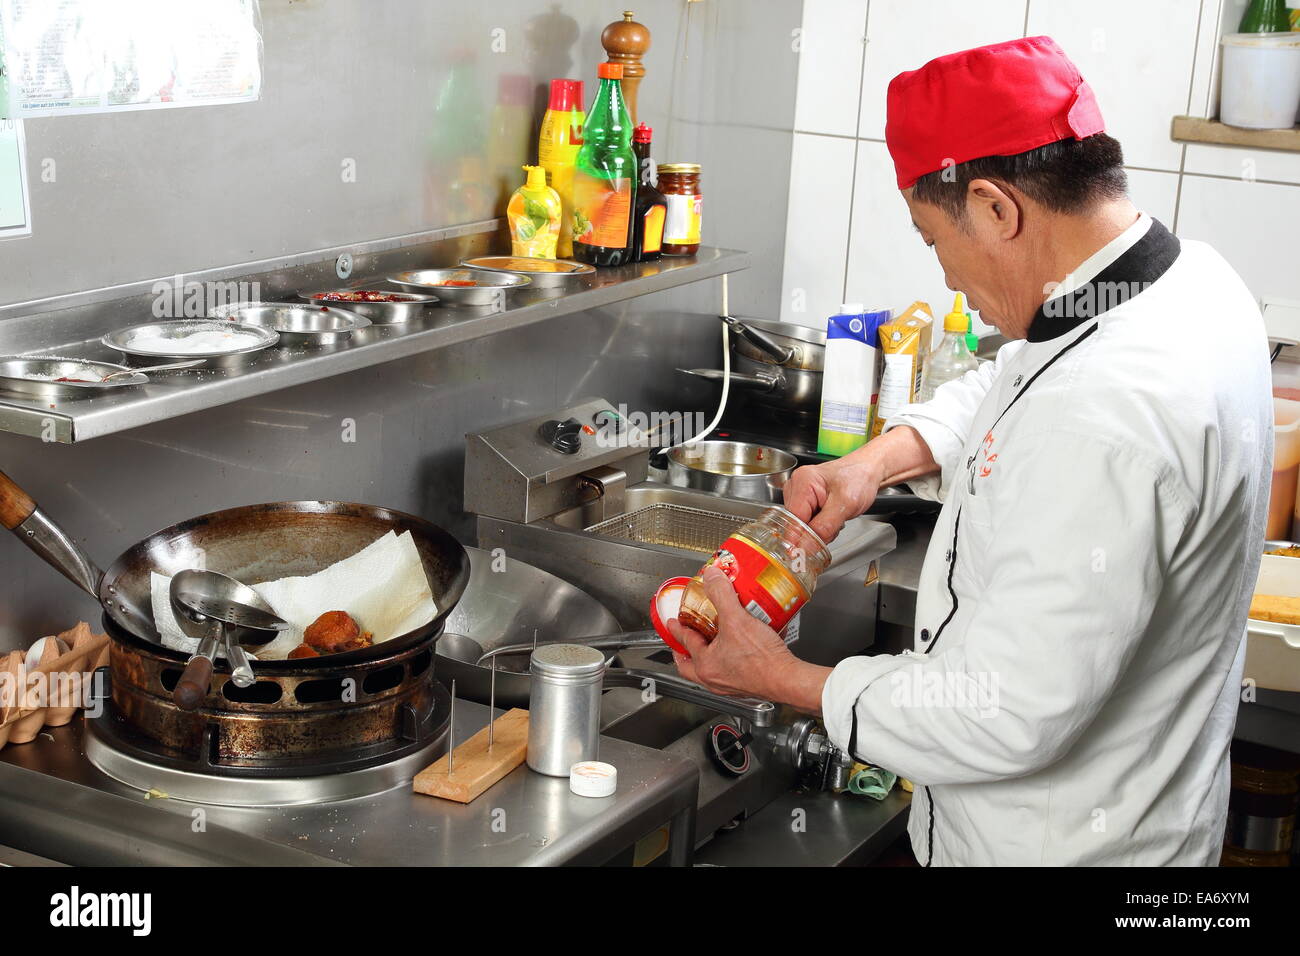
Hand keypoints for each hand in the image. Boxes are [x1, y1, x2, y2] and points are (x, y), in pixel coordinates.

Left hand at [666, 565, 798, 699]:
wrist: (787, 680)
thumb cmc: (763, 660)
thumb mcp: (737, 619)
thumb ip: (722, 594)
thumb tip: (712, 577)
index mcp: (705, 665)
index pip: (685, 642)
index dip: (678, 628)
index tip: (674, 622)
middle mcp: (714, 679)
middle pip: (690, 666)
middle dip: (686, 651)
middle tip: (686, 638)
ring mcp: (729, 685)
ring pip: (709, 670)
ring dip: (708, 655)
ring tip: (714, 640)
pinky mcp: (746, 686)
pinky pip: (729, 672)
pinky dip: (728, 659)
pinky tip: (740, 647)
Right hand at [782, 455, 882, 542]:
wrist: (866, 471)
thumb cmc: (858, 479)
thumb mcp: (846, 505)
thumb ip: (824, 527)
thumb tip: (804, 547)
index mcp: (802, 482)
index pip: (792, 520)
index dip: (803, 536)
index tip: (816, 546)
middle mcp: (795, 486)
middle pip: (796, 523)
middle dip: (815, 531)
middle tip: (835, 522)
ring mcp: (798, 493)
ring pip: (801, 525)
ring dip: (818, 529)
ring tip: (835, 516)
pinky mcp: (804, 500)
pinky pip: (806, 521)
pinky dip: (819, 524)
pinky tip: (830, 516)